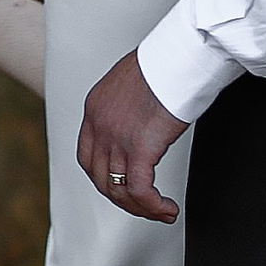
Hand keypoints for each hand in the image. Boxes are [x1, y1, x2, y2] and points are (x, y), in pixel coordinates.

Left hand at [77, 50, 186, 222]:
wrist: (179, 53)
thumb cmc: (167, 61)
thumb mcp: (133, 83)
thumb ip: (128, 105)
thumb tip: (140, 118)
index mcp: (95, 108)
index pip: (87, 156)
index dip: (102, 177)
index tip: (121, 186)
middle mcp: (100, 125)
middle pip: (100, 178)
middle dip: (122, 198)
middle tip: (144, 206)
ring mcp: (117, 138)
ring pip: (120, 189)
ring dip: (142, 208)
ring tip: (161, 212)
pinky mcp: (140, 147)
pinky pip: (140, 190)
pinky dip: (153, 206)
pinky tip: (168, 208)